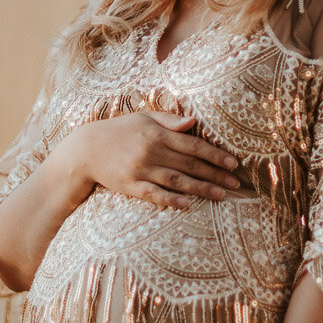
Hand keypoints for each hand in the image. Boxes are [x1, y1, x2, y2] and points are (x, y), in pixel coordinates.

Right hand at [65, 110, 239, 208]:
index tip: (233, 162)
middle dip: (215, 174)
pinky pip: (154, 195)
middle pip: (190, 165)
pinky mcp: (131, 186)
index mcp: (158, 134)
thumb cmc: (120, 131)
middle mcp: (152, 152)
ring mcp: (141, 170)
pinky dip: (171, 200)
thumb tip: (194, 120)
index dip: (215, 154)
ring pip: (177, 181)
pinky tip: (188, 205)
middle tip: (235, 182)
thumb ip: (170, 120)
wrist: (86, 149)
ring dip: (201, 188)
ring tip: (221, 195)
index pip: (193, 145)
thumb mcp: (144, 118)